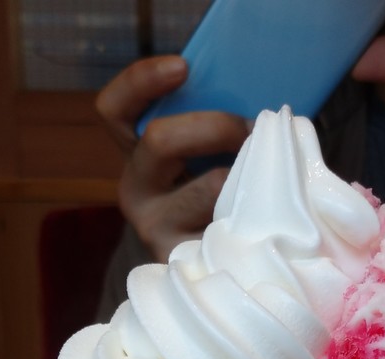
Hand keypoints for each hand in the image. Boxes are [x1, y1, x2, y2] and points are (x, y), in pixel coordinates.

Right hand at [95, 55, 250, 261]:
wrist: (226, 265)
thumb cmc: (221, 196)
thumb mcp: (204, 157)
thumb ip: (209, 126)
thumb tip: (253, 92)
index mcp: (136, 156)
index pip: (113, 110)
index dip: (140, 81)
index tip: (183, 67)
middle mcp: (135, 191)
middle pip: (160, 138)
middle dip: (215, 126)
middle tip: (251, 129)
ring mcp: (156, 229)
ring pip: (209, 186)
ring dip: (248, 172)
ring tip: (270, 175)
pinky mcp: (187, 260)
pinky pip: (232, 225)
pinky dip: (257, 212)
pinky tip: (267, 214)